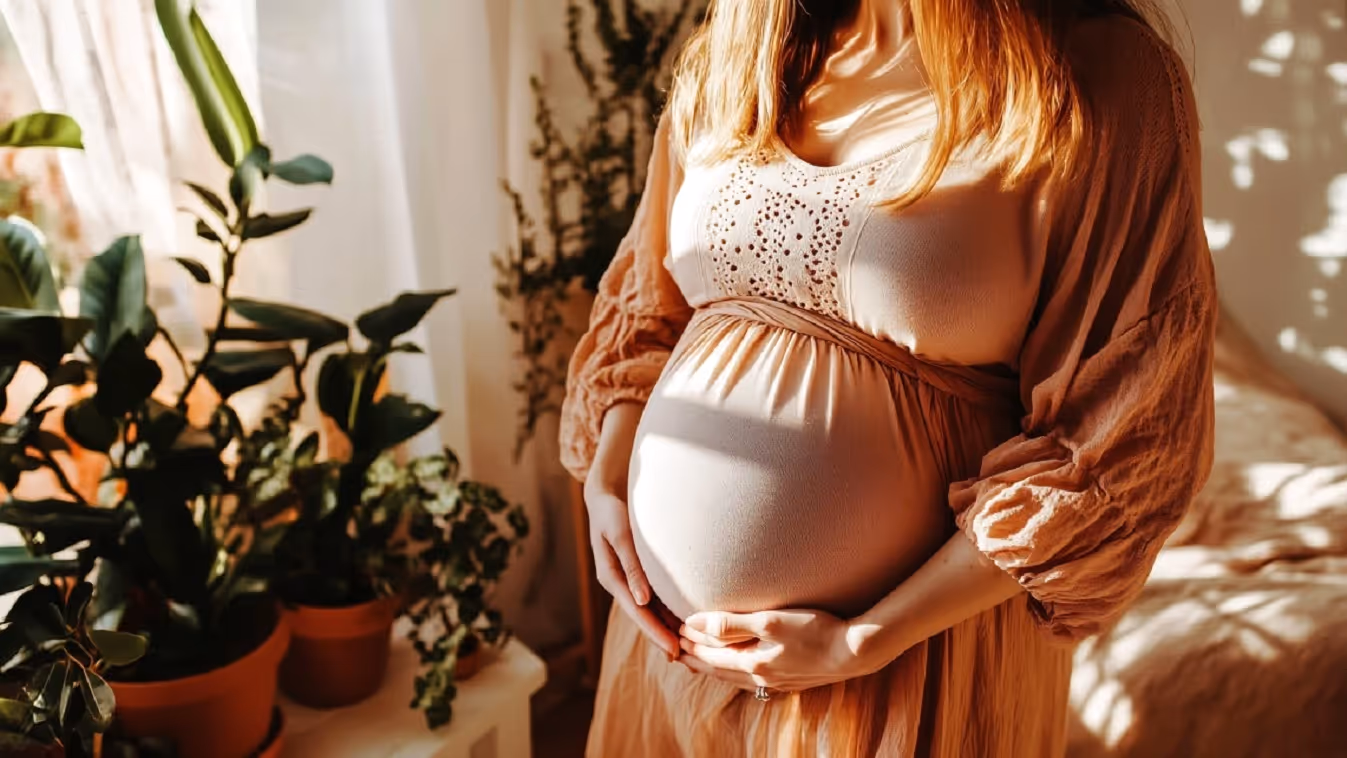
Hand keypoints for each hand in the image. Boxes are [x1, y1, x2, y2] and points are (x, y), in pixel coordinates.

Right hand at [584, 478, 680, 659]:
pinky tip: (688, 623)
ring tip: (693, 650)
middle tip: (689, 662)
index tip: (674, 651)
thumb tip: (642, 600)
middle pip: (646, 619)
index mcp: (611, 578)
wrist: (606, 494)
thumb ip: (631, 565)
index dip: (655, 633)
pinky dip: (671, 612)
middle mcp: (621, 584)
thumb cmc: (613, 510)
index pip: (637, 613)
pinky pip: (657, 598)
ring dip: (670, 630)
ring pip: (652, 612)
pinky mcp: (642, 573)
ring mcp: (631, 580)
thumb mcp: (620, 534)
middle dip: (665, 640)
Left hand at [677, 609, 899, 693]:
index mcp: (752, 663)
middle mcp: (760, 677)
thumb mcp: (770, 621)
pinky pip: (752, 680)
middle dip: (696, 659)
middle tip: (676, 648)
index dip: (690, 641)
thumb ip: (730, 624)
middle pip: (718, 670)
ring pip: (734, 677)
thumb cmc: (815, 629)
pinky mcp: (791, 679)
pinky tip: (740, 670)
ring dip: (714, 668)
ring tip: (698, 661)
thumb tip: (695, 624)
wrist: (855, 651)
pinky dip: (736, 673)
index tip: (675, 628)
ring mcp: (777, 681)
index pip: (710, 654)